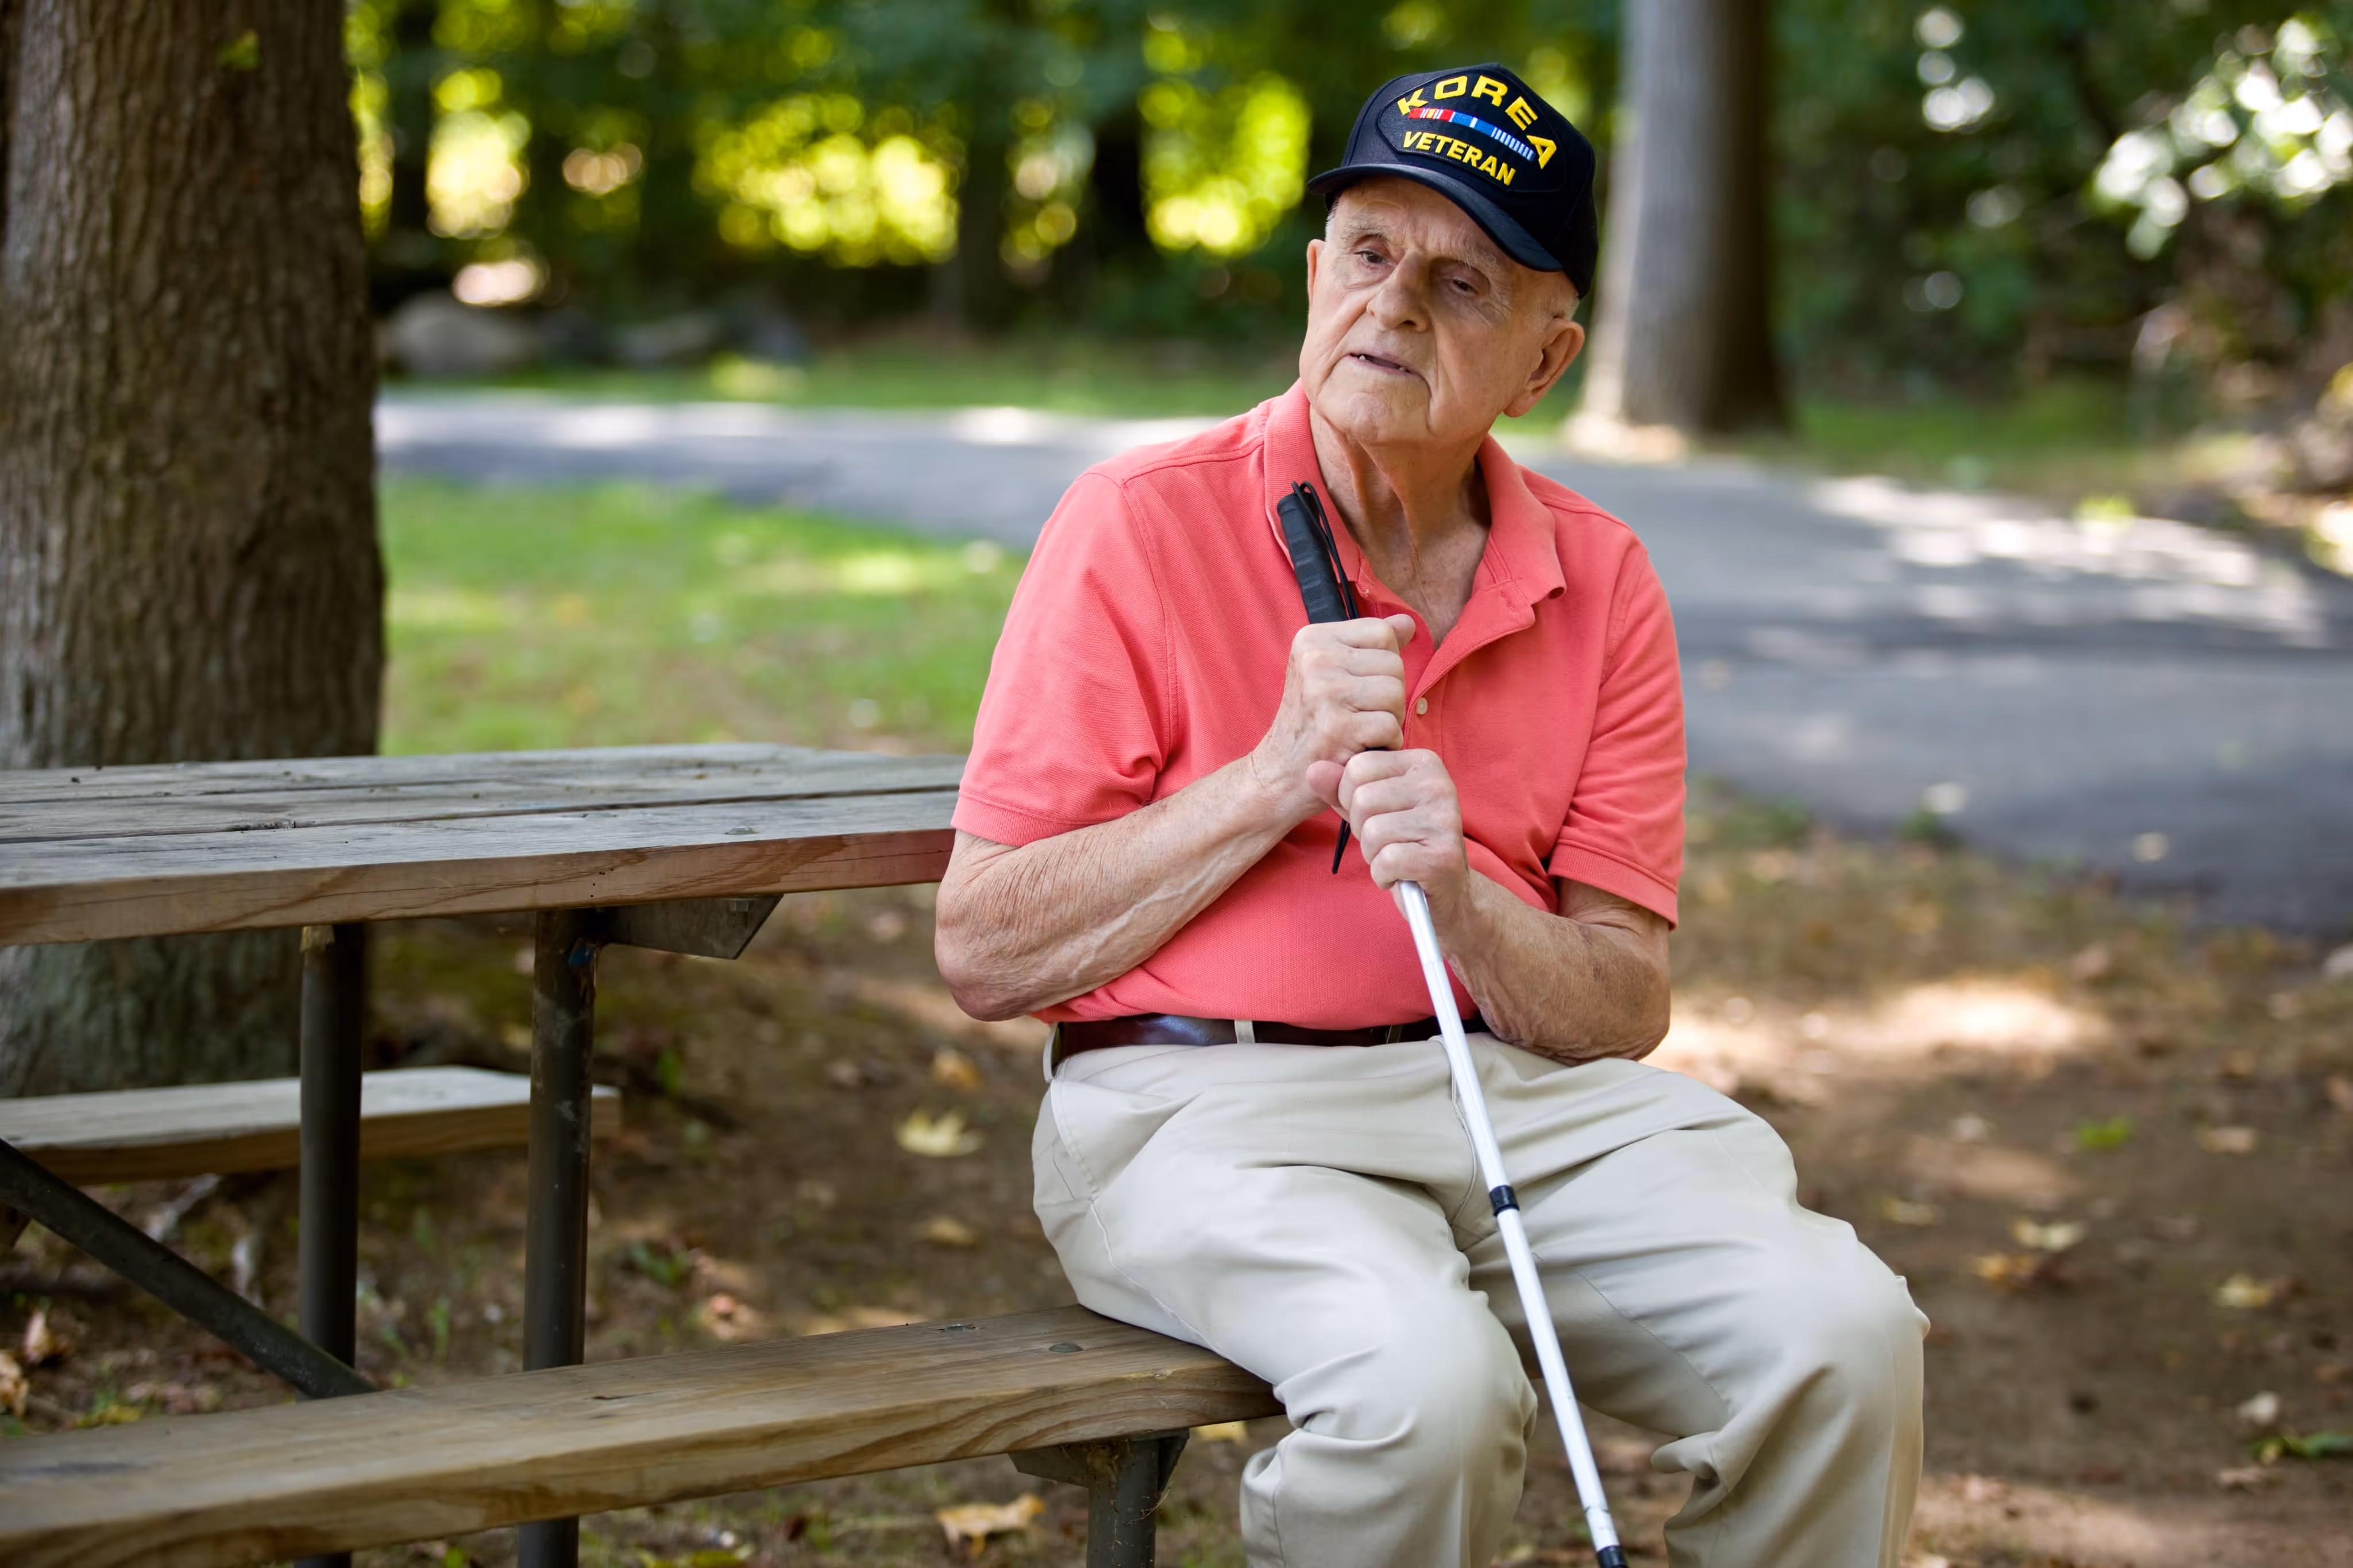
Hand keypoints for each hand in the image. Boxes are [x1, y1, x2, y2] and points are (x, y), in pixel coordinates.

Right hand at [1247, 614, 1415, 820]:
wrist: (1279, 775)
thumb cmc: (1311, 724)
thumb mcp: (1332, 674)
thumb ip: (1369, 646)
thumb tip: (1407, 622)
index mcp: (1312, 639)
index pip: (1382, 632)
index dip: (1382, 665)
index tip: (1356, 687)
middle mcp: (1315, 659)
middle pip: (1394, 664)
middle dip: (1388, 695)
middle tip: (1357, 716)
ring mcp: (1324, 692)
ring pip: (1396, 694)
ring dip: (1389, 720)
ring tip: (1360, 731)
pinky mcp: (1337, 727)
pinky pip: (1391, 727)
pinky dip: (1385, 745)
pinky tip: (1361, 749)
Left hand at [1336, 748, 1467, 902]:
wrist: (1445, 890)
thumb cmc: (1404, 843)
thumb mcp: (1369, 809)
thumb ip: (1340, 788)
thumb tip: (1313, 770)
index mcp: (1423, 762)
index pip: (1357, 766)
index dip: (1349, 798)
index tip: (1376, 816)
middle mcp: (1439, 784)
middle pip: (1362, 799)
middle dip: (1361, 829)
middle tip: (1387, 842)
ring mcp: (1444, 820)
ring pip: (1372, 831)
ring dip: (1373, 854)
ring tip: (1396, 858)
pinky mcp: (1442, 856)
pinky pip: (1386, 861)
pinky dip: (1383, 875)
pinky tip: (1402, 875)